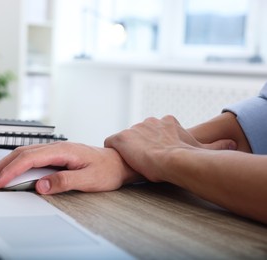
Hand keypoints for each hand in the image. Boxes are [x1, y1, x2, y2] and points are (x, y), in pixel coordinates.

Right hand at [0, 142, 143, 193]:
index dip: (12, 171)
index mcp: (63, 151)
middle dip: (3, 166)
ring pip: (24, 153)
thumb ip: (64, 181)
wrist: (118, 162)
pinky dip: (17, 163)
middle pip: (22, 153)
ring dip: (7, 164)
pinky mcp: (56, 154)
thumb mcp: (89, 179)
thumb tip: (41, 185)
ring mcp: (55, 149)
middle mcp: (57, 147)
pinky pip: (31, 156)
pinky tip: (12, 170)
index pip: (30, 158)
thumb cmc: (107, 170)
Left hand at [104, 115, 236, 181]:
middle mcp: (148, 121)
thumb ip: (212, 144)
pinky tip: (120, 160)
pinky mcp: (120, 138)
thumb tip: (234, 143)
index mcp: (166, 121)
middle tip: (145, 161)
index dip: (154, 144)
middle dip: (140, 145)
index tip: (158, 154)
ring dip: (128, 150)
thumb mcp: (200, 146)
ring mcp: (133, 129)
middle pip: (139, 134)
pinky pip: (111, 143)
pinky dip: (114, 151)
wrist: (174, 160)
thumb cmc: (188, 157)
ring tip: (133, 163)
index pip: (154, 130)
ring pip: (126, 140)